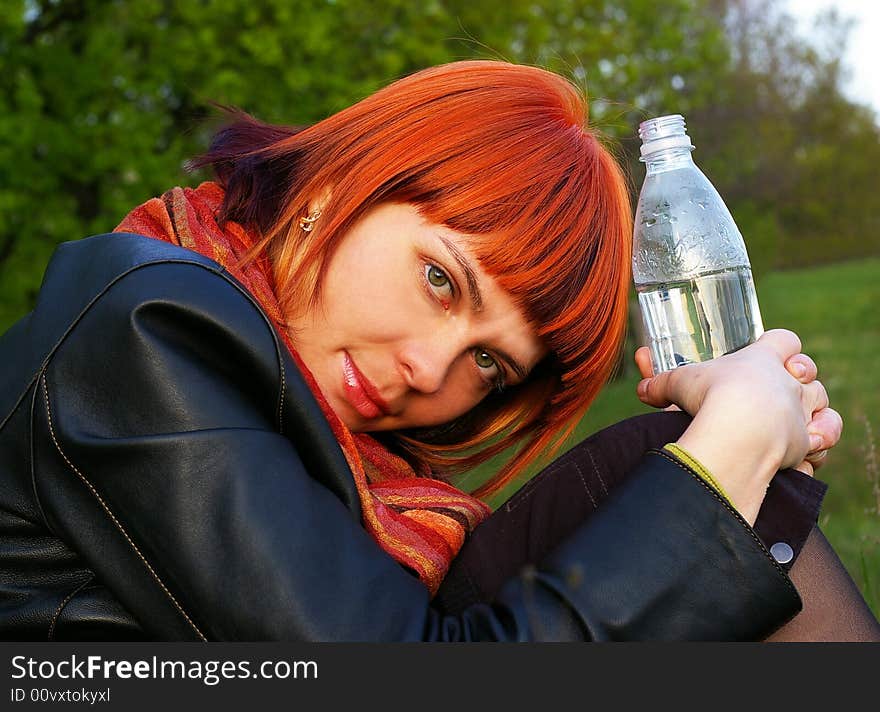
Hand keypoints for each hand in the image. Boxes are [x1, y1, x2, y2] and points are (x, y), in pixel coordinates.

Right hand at [634, 346, 842, 475]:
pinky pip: (824, 438)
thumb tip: (641, 389)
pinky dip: (820, 442)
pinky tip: (809, 445)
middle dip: (800, 376)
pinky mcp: (806, 440)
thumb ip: (659, 383)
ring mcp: (800, 410)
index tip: (771, 354)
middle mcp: (788, 381)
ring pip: (822, 402)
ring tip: (798, 420)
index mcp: (761, 358)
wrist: (738, 434)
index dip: (780, 345)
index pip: (784, 339)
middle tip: (782, 384)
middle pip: (807, 370)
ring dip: (814, 410)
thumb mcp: (677, 384)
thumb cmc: (709, 398)